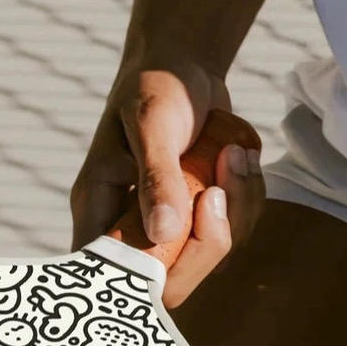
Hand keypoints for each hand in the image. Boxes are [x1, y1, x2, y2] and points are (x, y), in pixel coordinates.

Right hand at [71, 64, 265, 305]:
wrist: (185, 64)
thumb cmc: (154, 85)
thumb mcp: (152, 122)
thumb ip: (158, 177)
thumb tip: (164, 231)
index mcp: (98, 209)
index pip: (107, 274)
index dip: (140, 280)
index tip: (176, 241)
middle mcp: (130, 225)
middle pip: (169, 281)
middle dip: (207, 243)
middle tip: (215, 192)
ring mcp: (169, 224)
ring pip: (211, 257)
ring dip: (236, 209)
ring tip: (231, 153)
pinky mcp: (201, 216)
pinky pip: (235, 231)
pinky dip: (247, 196)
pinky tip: (237, 155)